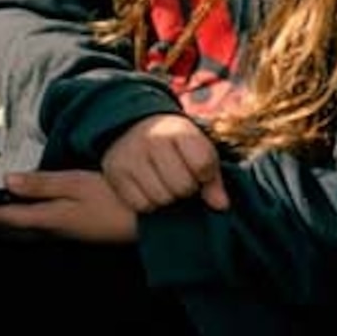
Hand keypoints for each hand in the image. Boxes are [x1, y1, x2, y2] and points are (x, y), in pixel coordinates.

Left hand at [0, 168, 138, 242]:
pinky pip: (35, 231)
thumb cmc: (118, 199)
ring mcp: (64, 235)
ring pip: (20, 233)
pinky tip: (21, 219)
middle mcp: (52, 231)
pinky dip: (18, 225)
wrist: (153, 224)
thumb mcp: (79, 184)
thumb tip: (7, 183)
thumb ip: (42, 184)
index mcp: (48, 219)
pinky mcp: (74, 233)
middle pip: (7, 230)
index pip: (2, 218)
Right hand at [100, 114, 227, 214]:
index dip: (205, 176)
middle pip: (182, 186)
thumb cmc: (174, 145)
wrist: (133, 130)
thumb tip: (221, 206)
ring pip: (161, 199)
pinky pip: (141, 205)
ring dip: (168, 198)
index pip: (203, 164)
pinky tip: (149, 189)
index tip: (198, 171)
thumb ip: (212, 178)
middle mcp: (152, 139)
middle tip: (180, 179)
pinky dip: (149, 204)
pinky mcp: (116, 174)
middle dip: (186, 189)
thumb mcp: (197, 149)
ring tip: (165, 184)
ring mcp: (131, 156)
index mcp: (178, 129)